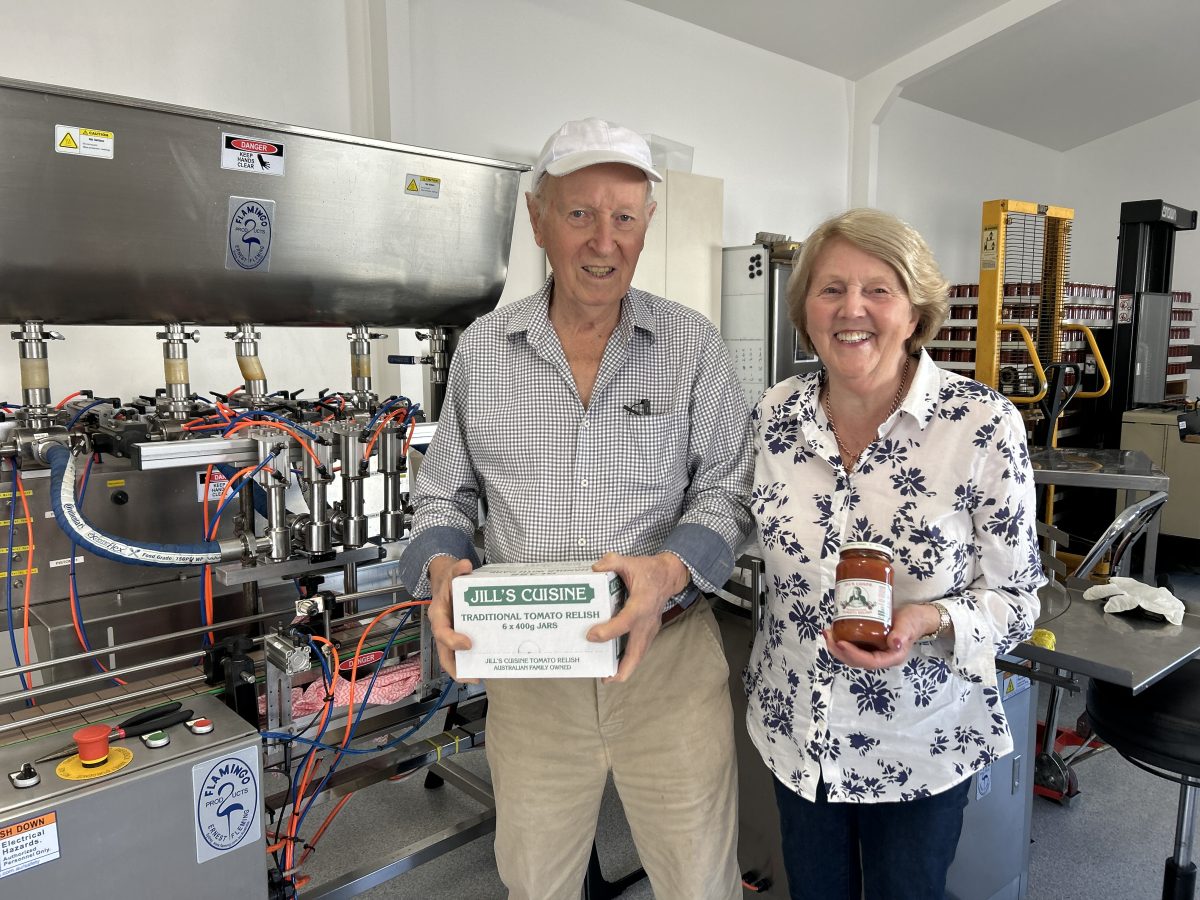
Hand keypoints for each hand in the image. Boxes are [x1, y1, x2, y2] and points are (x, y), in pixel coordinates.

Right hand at [427, 556, 476, 683]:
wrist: (444, 581)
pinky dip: (472, 661)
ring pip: (453, 658)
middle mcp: (442, 628)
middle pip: (444, 654)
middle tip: (475, 677)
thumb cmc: (448, 580)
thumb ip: (457, 569)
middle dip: (457, 669)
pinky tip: (488, 664)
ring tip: (483, 676)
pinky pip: (463, 653)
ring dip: (465, 670)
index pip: (440, 631)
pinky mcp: (459, 636)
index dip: (452, 640)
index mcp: (438, 614)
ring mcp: (451, 634)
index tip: (468, 644)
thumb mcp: (451, 571)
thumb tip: (465, 565)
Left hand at [587, 552, 688, 682]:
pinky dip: (628, 660)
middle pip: (637, 652)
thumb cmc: (649, 570)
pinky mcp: (649, 632)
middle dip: (623, 669)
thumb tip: (595, 568)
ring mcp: (650, 629)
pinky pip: (639, 650)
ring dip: (625, 668)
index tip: (591, 636)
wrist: (669, 576)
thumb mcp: (630, 562)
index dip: (608, 631)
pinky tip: (614, 664)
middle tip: (606, 678)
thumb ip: (612, 562)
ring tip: (607, 677)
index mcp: (641, 604)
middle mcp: (647, 621)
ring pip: (639, 655)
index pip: (625, 622)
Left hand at [822, 603, 941, 669]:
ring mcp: (873, 652)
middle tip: (828, 636)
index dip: (854, 655)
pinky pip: (852, 646)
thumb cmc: (913, 621)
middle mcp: (880, 658)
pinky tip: (833, 630)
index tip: (841, 643)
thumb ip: (902, 635)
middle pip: (856, 661)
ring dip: (837, 647)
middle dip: (839, 651)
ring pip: (851, 655)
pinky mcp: (868, 644)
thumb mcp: (908, 626)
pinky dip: (841, 640)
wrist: (914, 617)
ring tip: (827, 633)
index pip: (870, 662)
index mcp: (891, 658)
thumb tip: (895, 644)